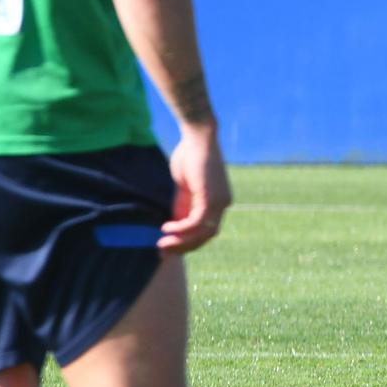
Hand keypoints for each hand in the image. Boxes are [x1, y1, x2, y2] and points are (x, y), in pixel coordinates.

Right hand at [161, 124, 231, 251]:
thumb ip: (182, 206)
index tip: (168, 244)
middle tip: (163, 249)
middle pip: (206, 236)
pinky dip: (181, 229)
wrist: (197, 137)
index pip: (206, 230)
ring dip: (181, 241)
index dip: (188, 241)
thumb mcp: (185, 188)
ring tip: (162, 243)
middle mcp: (224, 204)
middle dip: (184, 246)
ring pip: (203, 233)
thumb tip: (175, 227)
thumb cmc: (190, 157)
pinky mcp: (211, 197)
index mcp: (219, 202)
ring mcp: (220, 201)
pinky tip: (166, 228)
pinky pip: (197, 222)